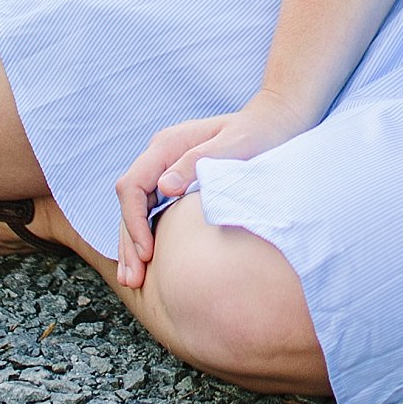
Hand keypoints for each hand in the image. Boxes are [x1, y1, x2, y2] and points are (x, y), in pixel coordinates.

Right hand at [112, 98, 306, 290]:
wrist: (273, 124)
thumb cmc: (255, 134)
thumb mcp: (233, 146)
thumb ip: (197, 162)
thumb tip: (163, 188)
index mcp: (167, 145)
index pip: (133, 186)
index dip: (134, 222)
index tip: (146, 253)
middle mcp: (160, 156)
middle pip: (129, 201)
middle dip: (129, 241)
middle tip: (132, 279)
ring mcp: (166, 168)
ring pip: (136, 209)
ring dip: (132, 243)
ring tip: (132, 279)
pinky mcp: (175, 181)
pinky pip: (150, 210)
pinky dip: (146, 235)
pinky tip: (147, 261)